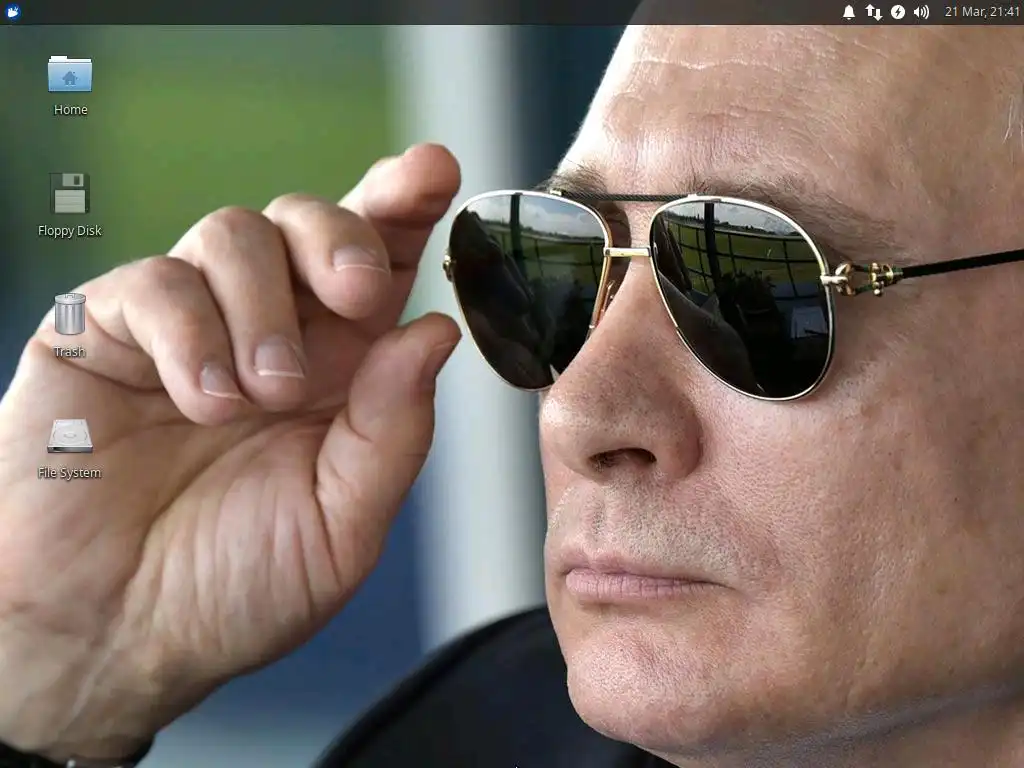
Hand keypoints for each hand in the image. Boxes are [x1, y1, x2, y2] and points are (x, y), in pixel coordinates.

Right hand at [0, 144, 461, 761]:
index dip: (407, 206)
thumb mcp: (343, 522)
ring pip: (236, 231)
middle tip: (356, 294)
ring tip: (264, 394)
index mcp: (339, 369)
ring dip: (264, 305)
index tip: (436, 170)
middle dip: (343, 235)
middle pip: (311, 219)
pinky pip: (157, 281)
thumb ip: (393, 428)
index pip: (379, 262)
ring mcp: (189, 325)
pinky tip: (202, 398)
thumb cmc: (233, 587)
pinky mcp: (109, 331)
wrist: (112, 634)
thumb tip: (434, 330)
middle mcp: (270, 332)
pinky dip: (191, 330)